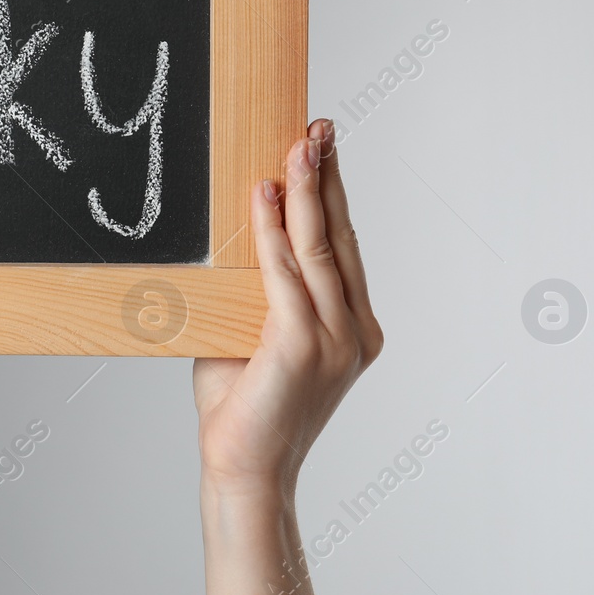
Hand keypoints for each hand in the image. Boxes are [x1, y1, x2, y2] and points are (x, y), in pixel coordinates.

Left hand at [194, 119, 381, 503]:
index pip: (343, 245)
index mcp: (354, 327)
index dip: (333, 191)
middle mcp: (355, 330)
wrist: (242, 468)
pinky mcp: (303, 347)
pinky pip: (286, 277)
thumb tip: (238, 225)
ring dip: (305, 190)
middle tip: (317, 126)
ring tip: (296, 145)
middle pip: (339, 235)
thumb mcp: (250, 329)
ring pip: (318, 248)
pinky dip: (273, 232)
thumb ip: (255, 284)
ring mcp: (336, 340)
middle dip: (327, 175)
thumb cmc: (241, 403)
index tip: (322, 143)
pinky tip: (265, 195)